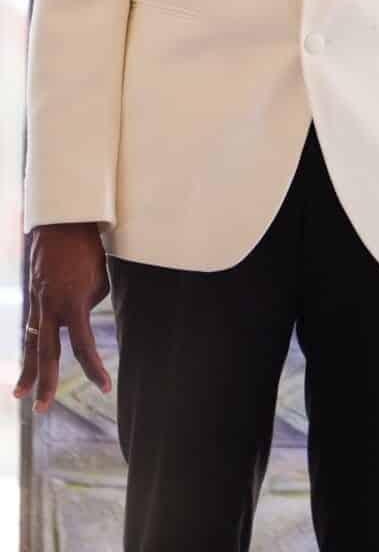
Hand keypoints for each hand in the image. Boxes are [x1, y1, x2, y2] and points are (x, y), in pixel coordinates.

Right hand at [13, 223, 112, 412]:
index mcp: (72, 304)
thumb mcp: (99, 279)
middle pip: (47, 353)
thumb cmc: (87, 250)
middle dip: (45, 382)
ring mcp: (39, 303)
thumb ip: (89, 305)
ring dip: (28, 370)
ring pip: (33, 343)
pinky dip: (31, 344)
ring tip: (20, 395)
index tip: (104, 386)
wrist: (61, 223)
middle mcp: (50, 308)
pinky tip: (28, 360)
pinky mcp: (34, 298)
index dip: (93, 368)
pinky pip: (32, 327)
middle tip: (42, 409)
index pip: (82, 346)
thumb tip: (79, 321)